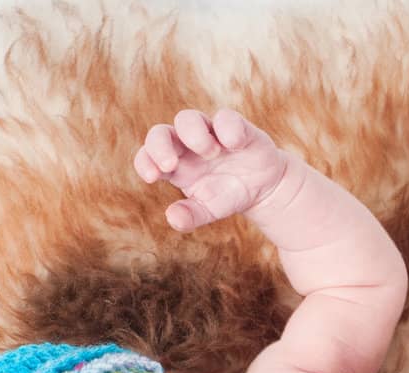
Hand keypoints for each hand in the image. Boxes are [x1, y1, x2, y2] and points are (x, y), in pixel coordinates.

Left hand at [134, 108, 289, 232]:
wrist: (263, 188)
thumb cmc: (228, 195)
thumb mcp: (209, 210)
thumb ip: (191, 215)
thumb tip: (173, 218)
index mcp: (176, 166)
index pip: (148, 156)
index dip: (145, 161)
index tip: (153, 177)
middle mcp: (187, 146)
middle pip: (161, 133)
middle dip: (159, 146)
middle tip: (171, 165)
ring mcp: (210, 133)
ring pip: (188, 118)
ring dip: (193, 135)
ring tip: (211, 153)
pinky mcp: (235, 127)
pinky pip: (225, 118)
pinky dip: (228, 129)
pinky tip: (235, 145)